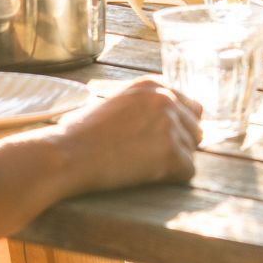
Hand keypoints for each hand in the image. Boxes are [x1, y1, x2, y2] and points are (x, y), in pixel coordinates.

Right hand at [47, 78, 202, 196]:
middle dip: (180, 144)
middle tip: (152, 157)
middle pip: (196, 127)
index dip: (178, 126)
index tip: (160, 141)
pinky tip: (148, 177)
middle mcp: (167, 99)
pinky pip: (188, 171)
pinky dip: (172, 179)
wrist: (67, 155)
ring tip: (143, 166)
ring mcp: (171, 125)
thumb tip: (170, 117)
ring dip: (174, 161)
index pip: (191, 106)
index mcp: (154, 84)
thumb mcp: (116, 101)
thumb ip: (145, 103)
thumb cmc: (80, 133)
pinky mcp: (170, 153)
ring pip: (192, 149)